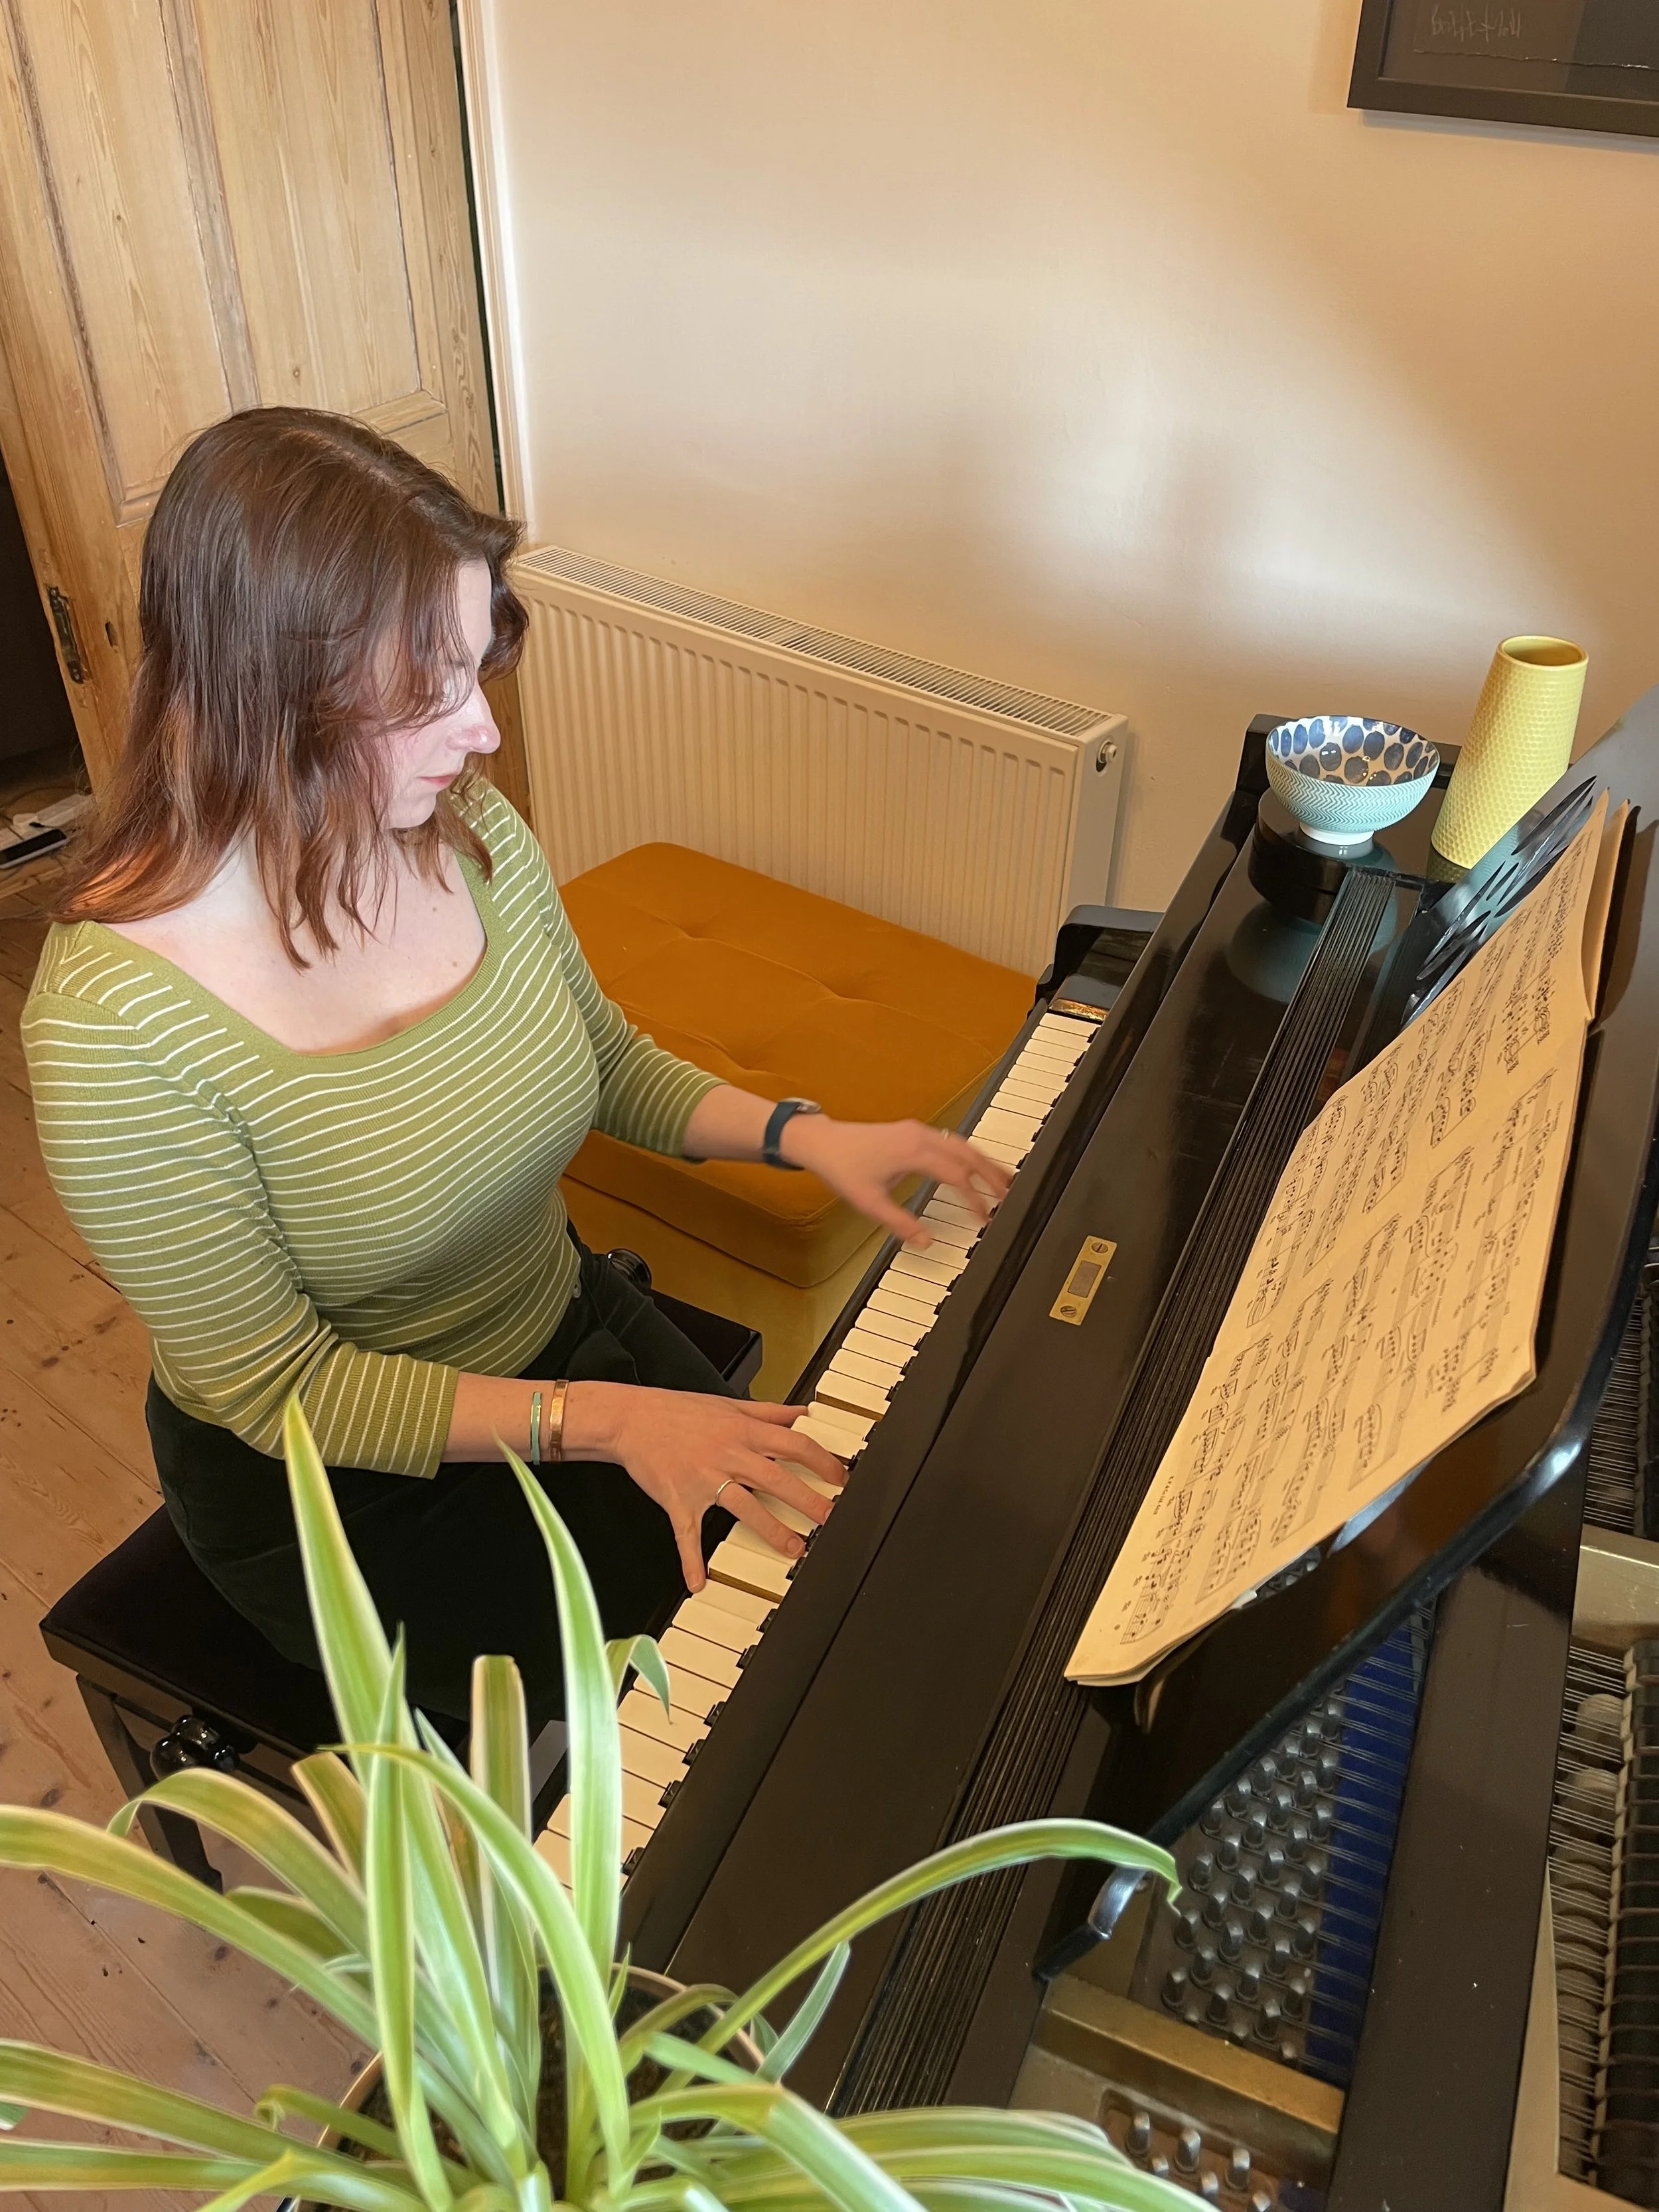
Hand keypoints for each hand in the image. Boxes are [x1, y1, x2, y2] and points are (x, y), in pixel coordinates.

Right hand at [565, 1383, 847, 1591]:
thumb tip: (804, 1413)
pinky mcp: (679, 1499)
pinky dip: (691, 1560)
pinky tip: (698, 1582)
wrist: (631, 1418)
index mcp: (743, 1429)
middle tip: (830, 1518)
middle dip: (808, 1500)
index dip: (822, 1461)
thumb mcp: (729, 1404)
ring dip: (772, 1531)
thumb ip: (769, 1411)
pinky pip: (686, 1534)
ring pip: (744, 1507)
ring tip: (794, 1549)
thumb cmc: (680, 1412)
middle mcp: (728, 1453)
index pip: (794, 1443)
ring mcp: (704, 1478)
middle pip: (777, 1478)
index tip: (841, 1477)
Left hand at [779, 1114, 1010, 1246]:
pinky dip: (967, 1153)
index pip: (957, 1175)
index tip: (984, 1216)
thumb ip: (901, 1224)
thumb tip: (926, 1242)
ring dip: (982, 1161)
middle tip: (1009, 1194)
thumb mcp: (870, 1203)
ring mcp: (917, 1131)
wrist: (822, 1142)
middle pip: (967, 1153)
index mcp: (913, 1152)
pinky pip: (949, 1139)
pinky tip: (972, 1165)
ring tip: (1002, 1179)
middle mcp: (920, 1136)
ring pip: (961, 1143)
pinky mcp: (912, 1131)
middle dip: (991, 1173)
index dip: (975, 1197)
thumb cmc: (843, 1168)